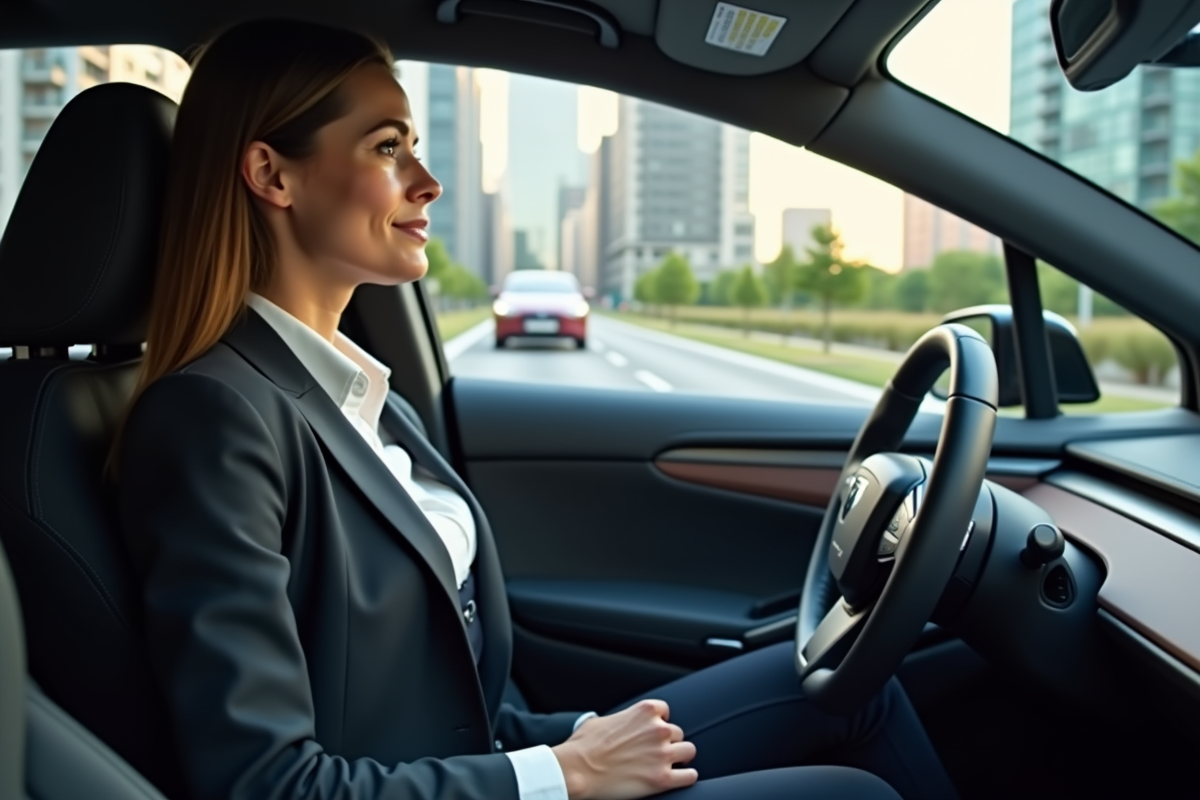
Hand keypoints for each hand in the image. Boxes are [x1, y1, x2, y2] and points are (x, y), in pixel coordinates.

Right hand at [551, 699, 697, 799]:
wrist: (576, 770)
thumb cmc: (583, 746)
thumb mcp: (600, 720)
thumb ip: (619, 719)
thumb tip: (617, 725)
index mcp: (644, 711)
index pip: (665, 712)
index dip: (658, 723)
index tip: (651, 733)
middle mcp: (658, 729)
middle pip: (678, 733)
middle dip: (667, 743)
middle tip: (654, 753)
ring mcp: (662, 754)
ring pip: (689, 752)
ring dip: (679, 759)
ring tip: (668, 766)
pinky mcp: (662, 779)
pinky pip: (689, 776)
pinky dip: (685, 778)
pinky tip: (676, 779)